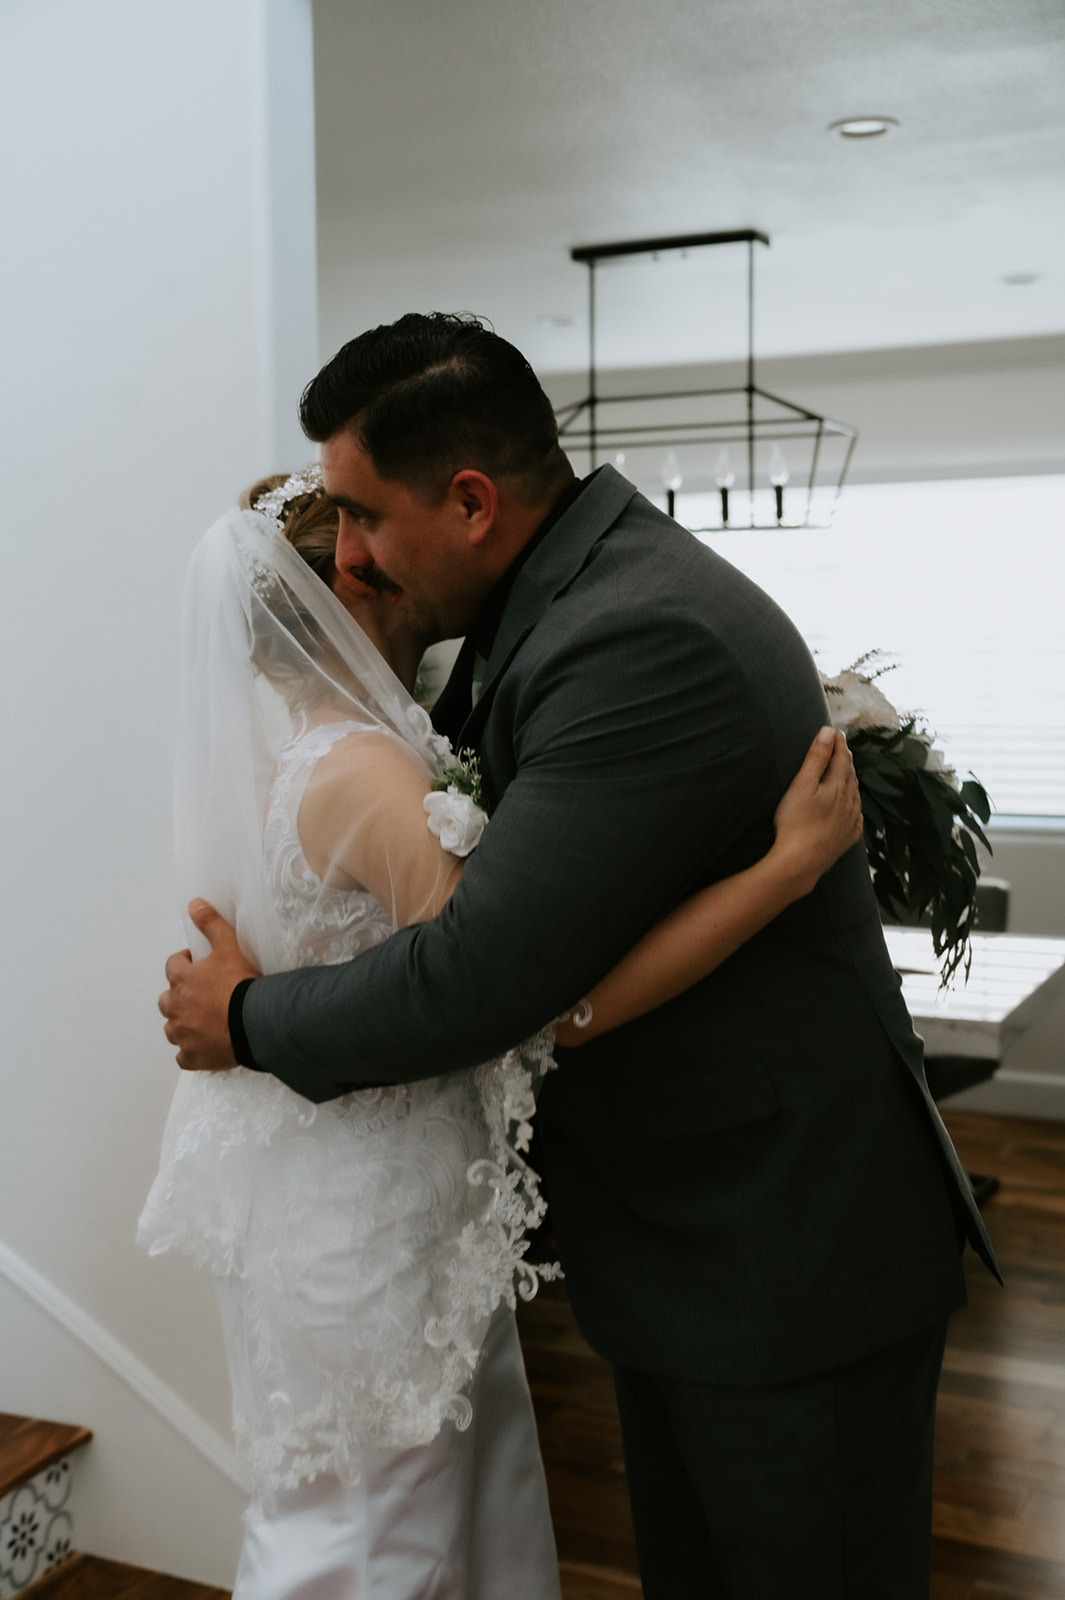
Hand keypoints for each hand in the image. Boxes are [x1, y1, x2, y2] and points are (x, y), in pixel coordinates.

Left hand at [158, 900, 259, 1070]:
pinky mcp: (192, 1057)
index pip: (173, 965)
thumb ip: (211, 924)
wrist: (254, 1022)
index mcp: (181, 980)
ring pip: (172, 1029)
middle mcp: (175, 1007)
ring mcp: (182, 1034)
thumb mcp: (229, 947)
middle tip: (202, 995)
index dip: (185, 963)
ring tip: (204, 1022)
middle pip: (166, 1000)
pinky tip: (206, 1047)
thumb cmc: (241, 984)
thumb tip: (194, 903)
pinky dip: (192, 1052)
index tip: (200, 965)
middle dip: (179, 996)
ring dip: (183, 1024)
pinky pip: (184, 1056)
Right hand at [771, 727, 863, 894]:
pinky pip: (856, 816)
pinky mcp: (848, 837)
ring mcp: (851, 821)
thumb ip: (816, 757)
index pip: (842, 758)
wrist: (801, 862)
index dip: (839, 744)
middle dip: (846, 760)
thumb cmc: (796, 822)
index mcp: (838, 786)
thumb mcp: (802, 785)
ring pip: (855, 794)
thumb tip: (828, 732)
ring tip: (846, 773)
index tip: (837, 732)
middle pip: (850, 775)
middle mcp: (849, 802)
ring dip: (851, 781)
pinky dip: (854, 805)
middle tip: (842, 749)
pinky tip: (850, 807)